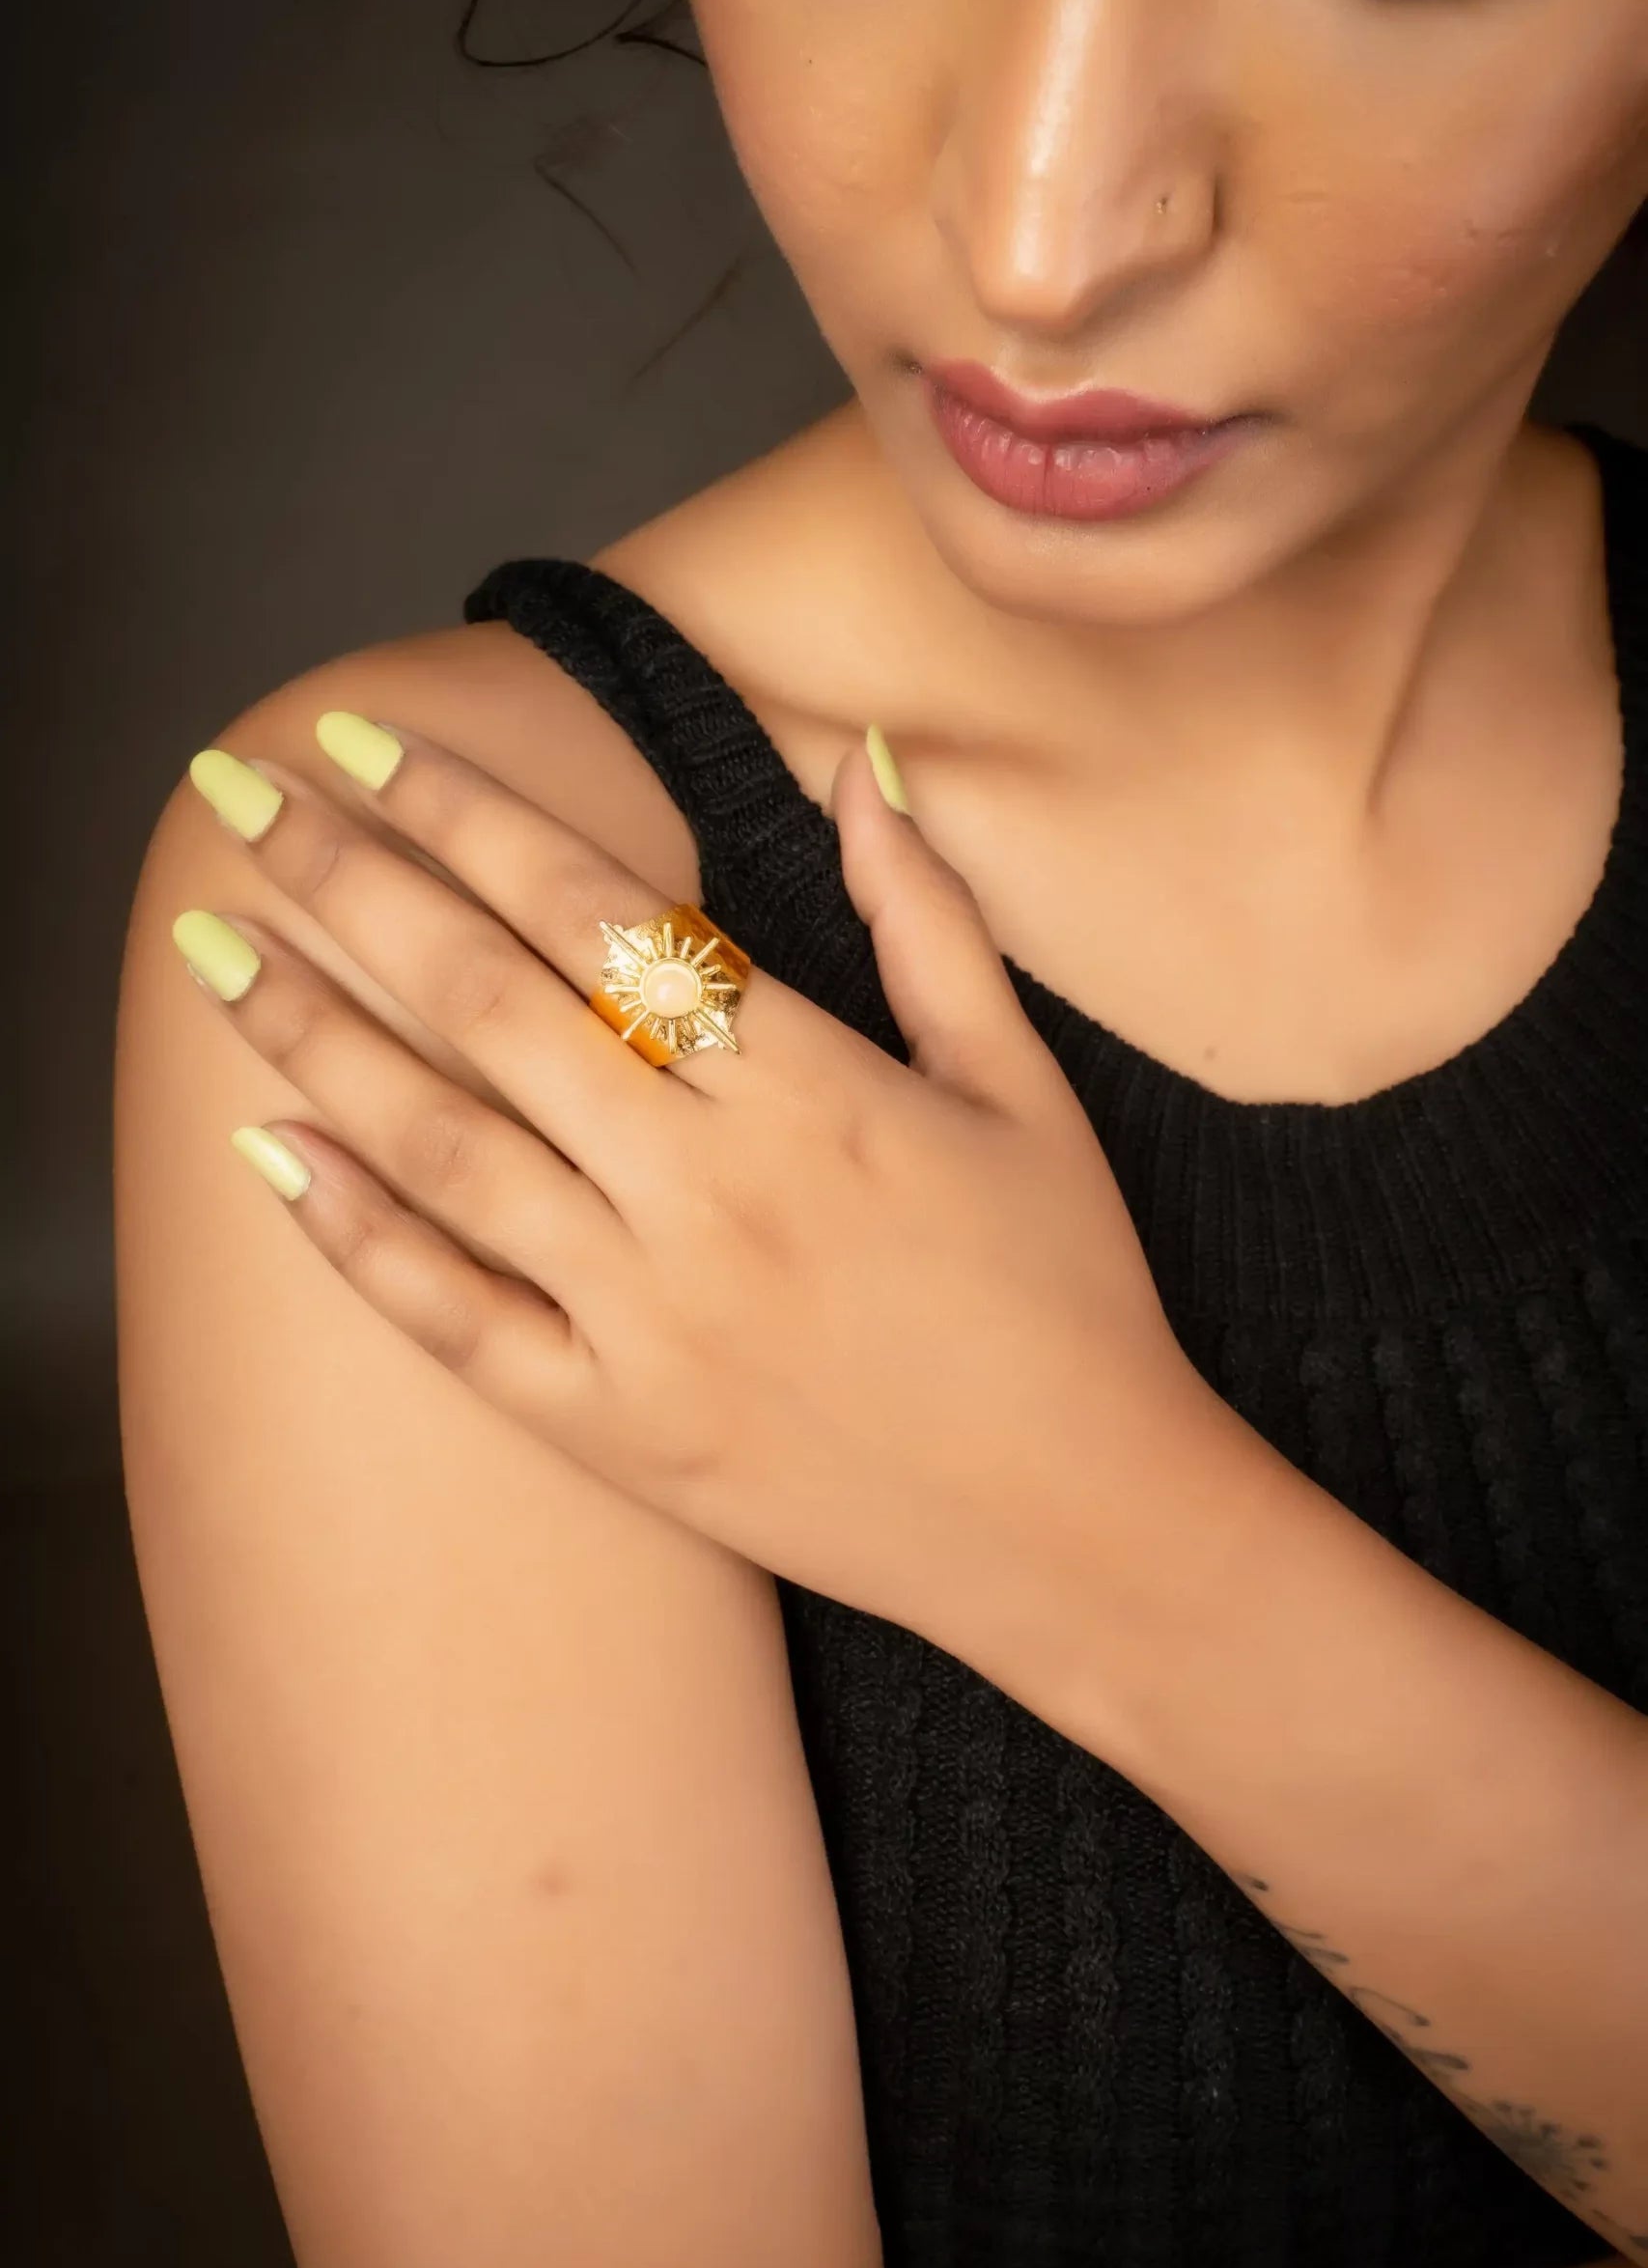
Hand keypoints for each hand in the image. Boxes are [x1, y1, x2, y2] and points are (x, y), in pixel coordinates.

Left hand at [172, 713, 1218, 1657]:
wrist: (1083, 1528)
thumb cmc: (1069, 1299)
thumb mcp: (1023, 1093)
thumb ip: (929, 924)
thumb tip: (859, 763)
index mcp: (813, 1089)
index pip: (600, 912)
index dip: (468, 811)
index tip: (365, 740)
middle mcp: (711, 1189)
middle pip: (490, 1004)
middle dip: (350, 883)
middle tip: (241, 796)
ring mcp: (651, 1319)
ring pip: (446, 1149)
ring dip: (313, 1039)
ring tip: (213, 953)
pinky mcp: (618, 1430)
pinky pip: (456, 1323)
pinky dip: (357, 1241)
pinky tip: (270, 1157)